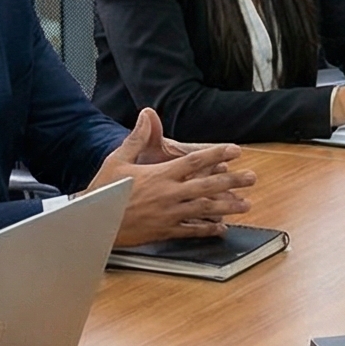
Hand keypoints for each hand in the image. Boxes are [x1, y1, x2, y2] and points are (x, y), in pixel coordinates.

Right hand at [91, 108, 255, 244]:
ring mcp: (168, 214)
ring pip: (205, 210)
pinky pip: (191, 231)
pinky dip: (208, 230)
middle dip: (233, 181)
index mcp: (160, 175)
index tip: (236, 150)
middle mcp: (169, 194)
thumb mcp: (118, 160)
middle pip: (208, 186)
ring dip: (228, 207)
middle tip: (252, 178)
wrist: (92, 221)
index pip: (195, 161)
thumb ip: (137, 137)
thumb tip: (146, 114)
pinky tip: (222, 229)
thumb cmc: (104, 189)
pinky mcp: (164, 231)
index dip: (218, 154)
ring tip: (246, 205)